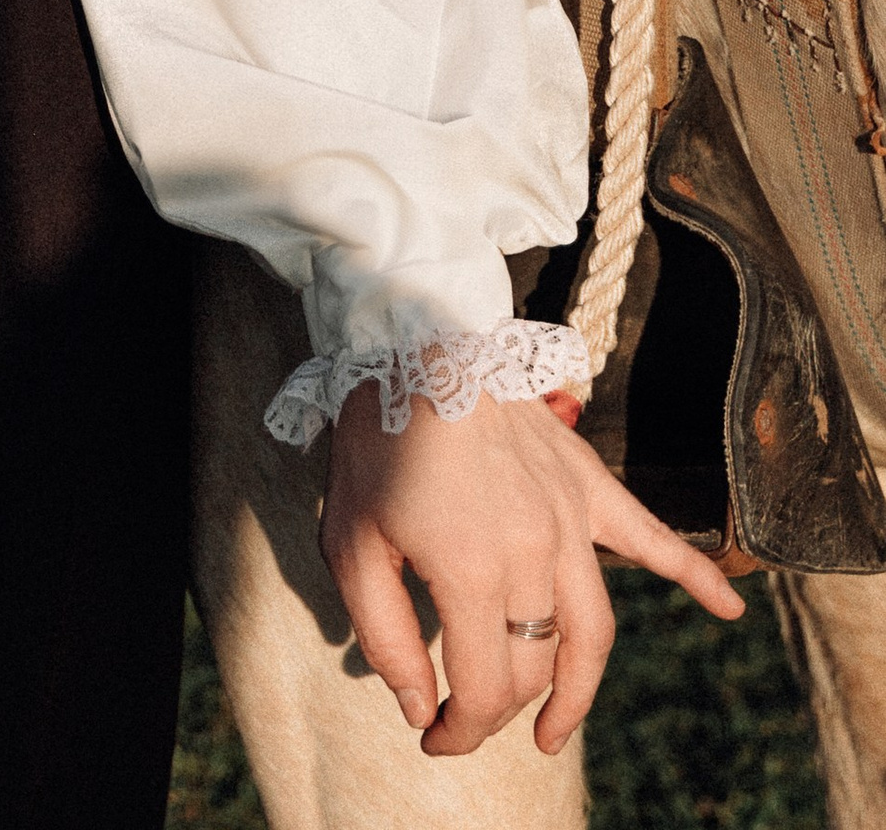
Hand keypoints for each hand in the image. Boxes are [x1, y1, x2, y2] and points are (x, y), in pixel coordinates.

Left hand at [324, 385, 742, 756]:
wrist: (414, 339)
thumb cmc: (375, 438)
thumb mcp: (349, 541)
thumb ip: (385, 636)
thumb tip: (421, 708)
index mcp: (472, 571)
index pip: (487, 688)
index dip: (460, 729)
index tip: (434, 738)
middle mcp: (534, 553)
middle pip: (536, 664)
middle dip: (502, 707)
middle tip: (465, 717)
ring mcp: (569, 519)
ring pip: (592, 630)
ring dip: (578, 689)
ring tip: (555, 729)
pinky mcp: (586, 484)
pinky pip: (650, 537)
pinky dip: (693, 574)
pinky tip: (728, 608)